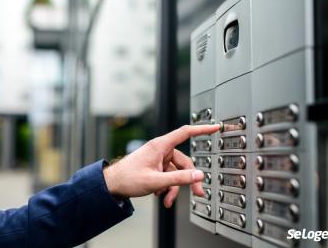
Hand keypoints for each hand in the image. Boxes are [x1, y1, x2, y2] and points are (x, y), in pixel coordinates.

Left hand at [103, 124, 218, 207]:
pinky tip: (159, 195)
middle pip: (184, 162)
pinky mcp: (155, 167)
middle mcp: (160, 150)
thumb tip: (198, 175)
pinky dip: (166, 187)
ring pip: (176, 172)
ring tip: (166, 199)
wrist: (111, 185)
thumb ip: (179, 178)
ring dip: (173, 187)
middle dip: (188, 179)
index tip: (215, 127)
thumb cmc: (127, 178)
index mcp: (160, 146)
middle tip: (196, 193)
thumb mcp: (156, 181)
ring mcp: (157, 159)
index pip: (185, 133)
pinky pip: (168, 176)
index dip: (202, 129)